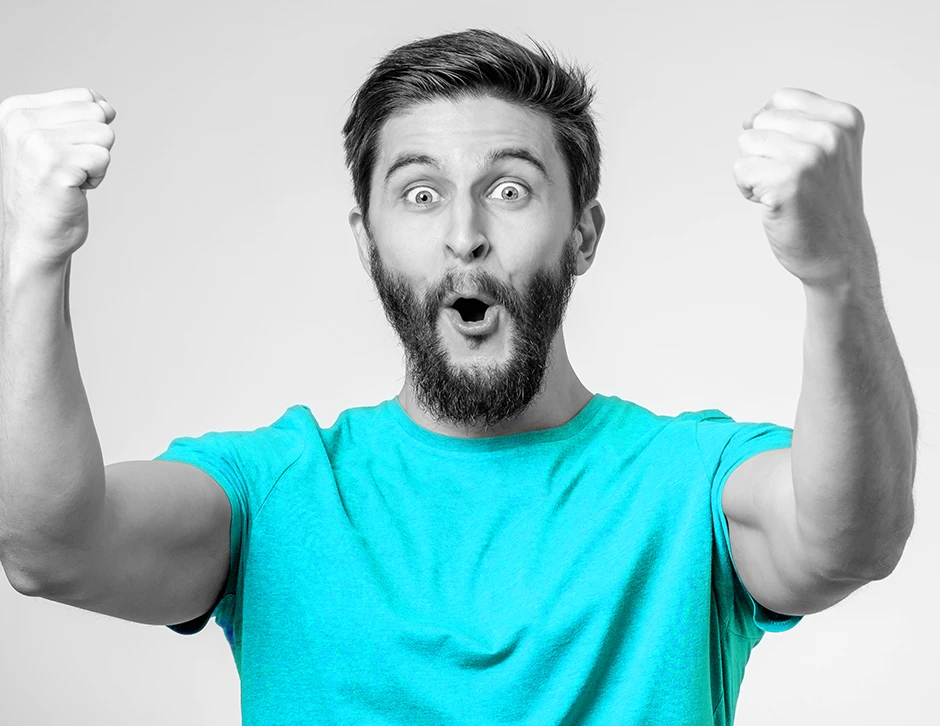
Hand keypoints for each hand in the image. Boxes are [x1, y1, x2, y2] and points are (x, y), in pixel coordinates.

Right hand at [0, 88, 116, 267]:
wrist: (33, 236)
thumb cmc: (48, 191)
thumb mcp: (54, 141)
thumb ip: (76, 116)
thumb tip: (107, 106)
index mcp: (17, 109)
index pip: (85, 96)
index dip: (89, 127)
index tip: (65, 152)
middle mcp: (22, 122)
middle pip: (98, 113)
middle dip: (95, 144)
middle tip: (70, 168)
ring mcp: (37, 143)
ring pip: (105, 135)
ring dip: (96, 162)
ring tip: (71, 179)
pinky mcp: (57, 166)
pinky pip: (104, 158)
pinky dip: (97, 177)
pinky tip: (74, 190)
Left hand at [732, 87, 875, 287]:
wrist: (838, 254)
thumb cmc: (823, 202)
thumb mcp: (827, 150)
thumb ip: (798, 124)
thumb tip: (747, 119)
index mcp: (844, 118)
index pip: (782, 98)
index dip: (772, 127)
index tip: (793, 155)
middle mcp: (830, 133)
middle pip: (760, 122)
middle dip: (763, 152)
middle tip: (791, 181)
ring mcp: (809, 157)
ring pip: (746, 144)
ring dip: (755, 172)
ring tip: (783, 192)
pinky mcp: (786, 182)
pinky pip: (740, 170)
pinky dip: (748, 190)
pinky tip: (774, 205)